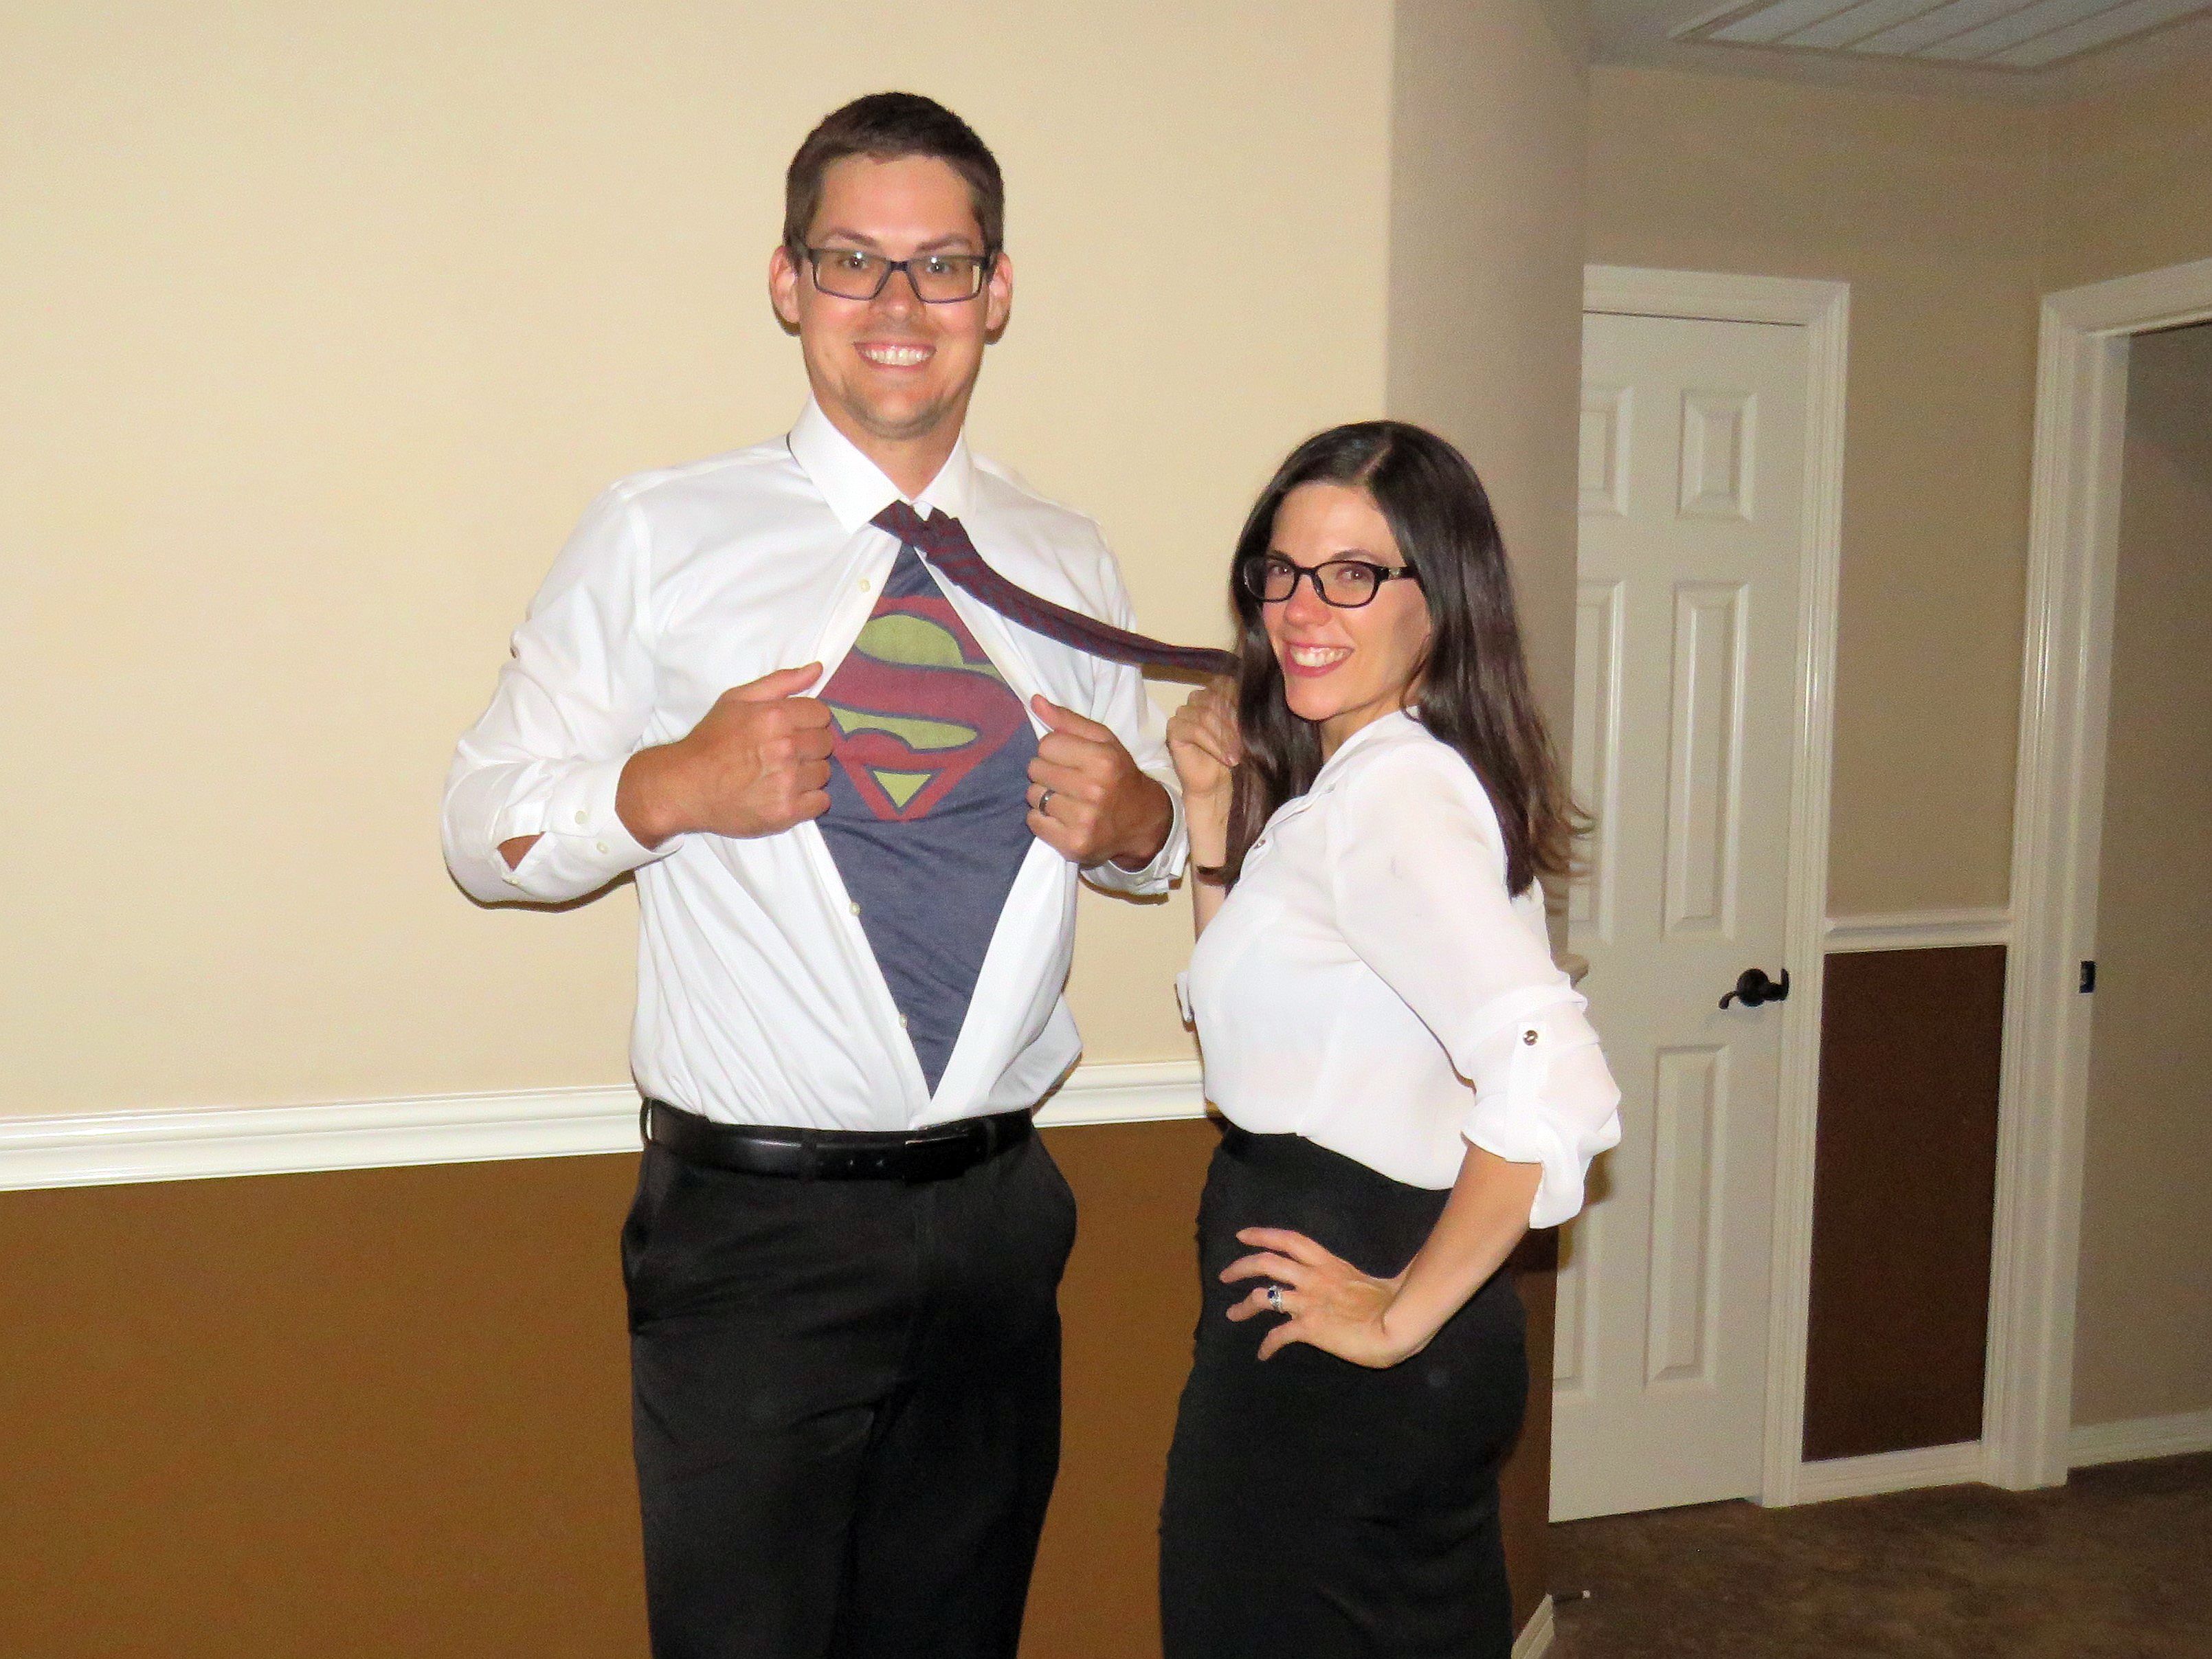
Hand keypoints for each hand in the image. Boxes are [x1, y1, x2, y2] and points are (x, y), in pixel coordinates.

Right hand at [618, 664, 832, 844]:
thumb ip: (780, 682)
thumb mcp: (736, 699)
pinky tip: (787, 794)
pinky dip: (808, 800)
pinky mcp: (786, 811)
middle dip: (808, 746)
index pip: (821, 714)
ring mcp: (787, 782)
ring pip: (824, 773)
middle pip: (825, 743)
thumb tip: (817, 668)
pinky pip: (821, 802)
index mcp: (775, 716)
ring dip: (808, 773)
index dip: (807, 721)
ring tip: (781, 775)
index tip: (791, 729)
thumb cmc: (710, 740)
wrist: (683, 786)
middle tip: (783, 753)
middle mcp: (785, 748)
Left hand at [1026, 694, 1171, 868]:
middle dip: (1047, 772)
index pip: (1047, 744)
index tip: (1069, 759)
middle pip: (1036, 769)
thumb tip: (1035, 701)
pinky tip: (1062, 817)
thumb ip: (1069, 721)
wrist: (1143, 822)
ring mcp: (1083, 820)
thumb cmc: (1120, 776)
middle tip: (1067, 780)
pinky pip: (1033, 822)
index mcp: (1103, 760)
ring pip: (1033, 796)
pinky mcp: (1073, 844)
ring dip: (1044, 796)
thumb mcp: (1104, 742)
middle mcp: (1094, 790)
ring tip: (1066, 799)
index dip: (1055, 750)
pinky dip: (1042, 819)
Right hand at [1165, 680, 1239, 854]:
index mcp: (1216, 692)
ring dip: (1226, 737)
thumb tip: (1258, 701)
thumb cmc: (1234, 756)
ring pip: (1206, 714)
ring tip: (1239, 756)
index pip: (1227, 684)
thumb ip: (1246, 713)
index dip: (1240, 703)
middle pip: (1216, 698)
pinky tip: (1227, 759)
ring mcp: (1184, 713)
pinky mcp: (1174, 730)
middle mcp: (1198, 699)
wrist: (1217, 785)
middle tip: (1248, 744)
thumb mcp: (1245, 732)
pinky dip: (1213, 744)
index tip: (1256, 724)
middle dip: (1234, 722)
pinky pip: (1194, 730)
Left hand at [1222, 1226, 1427, 1366]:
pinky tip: (1263, 1354)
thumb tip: (1399, 1269)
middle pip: (1267, 1262)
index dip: (1264, 1235)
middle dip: (1241, 1266)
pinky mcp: (1309, 1327)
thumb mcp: (1380, 1281)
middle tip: (1225, 1275)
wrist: (1398, 1324)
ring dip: (1243, 1305)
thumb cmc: (1397, 1304)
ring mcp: (1309, 1301)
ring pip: (1264, 1295)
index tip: (1243, 1235)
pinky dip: (1267, 1345)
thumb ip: (1372, 1276)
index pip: (1290, 1240)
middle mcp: (1314, 1278)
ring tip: (1231, 1315)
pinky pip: (1279, 1335)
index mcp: (1330, 1264)